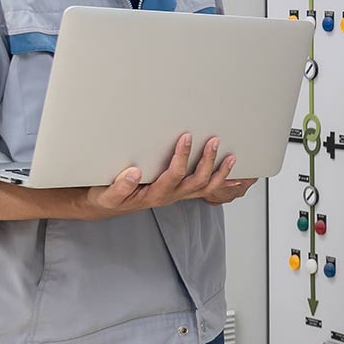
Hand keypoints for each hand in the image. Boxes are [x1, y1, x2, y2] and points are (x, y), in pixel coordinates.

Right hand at [82, 134, 240, 217]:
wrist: (110, 206)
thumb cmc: (110, 197)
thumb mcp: (108, 194)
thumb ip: (120, 186)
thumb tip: (134, 173)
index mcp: (155, 194)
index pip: (173, 175)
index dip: (182, 157)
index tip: (186, 137)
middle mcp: (170, 196)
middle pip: (197, 181)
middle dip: (208, 160)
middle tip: (214, 140)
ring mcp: (178, 195)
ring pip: (205, 188)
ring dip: (220, 173)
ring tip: (232, 157)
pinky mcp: (180, 192)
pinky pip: (205, 190)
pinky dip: (221, 183)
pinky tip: (235, 178)